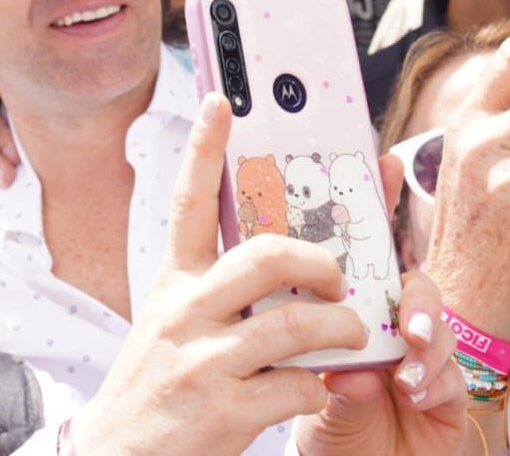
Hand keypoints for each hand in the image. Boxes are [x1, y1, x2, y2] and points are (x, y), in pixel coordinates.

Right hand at [69, 94, 373, 455]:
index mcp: (173, 283)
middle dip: (321, 262)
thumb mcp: (171, 324)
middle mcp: (185, 311)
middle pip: (267, 255)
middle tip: (339, 278)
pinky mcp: (225, 409)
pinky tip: (314, 389)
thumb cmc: (159, 386)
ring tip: (350, 335)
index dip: (204, 147)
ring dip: (341, 329)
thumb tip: (283, 260)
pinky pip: (299, 384)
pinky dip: (320, 387)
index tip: (222, 101)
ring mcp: (204, 360)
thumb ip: (215, 290)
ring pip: (297, 322)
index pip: (188, 202)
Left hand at [294, 270, 464, 455]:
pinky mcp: (449, 401)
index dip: (381, 274)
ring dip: (427, 354)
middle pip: (422, 296)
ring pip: (444, 337)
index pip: (378, 282)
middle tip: (411, 329)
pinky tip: (416, 399)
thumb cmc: (333, 428)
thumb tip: (349, 374)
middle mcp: (399, 338)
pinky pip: (454, 382)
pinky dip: (437, 386)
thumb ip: (341, 388)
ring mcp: (427, 367)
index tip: (371, 287)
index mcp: (364, 324)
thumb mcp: (325, 406)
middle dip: (420, 305)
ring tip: (405, 381)